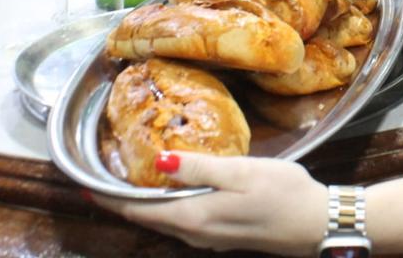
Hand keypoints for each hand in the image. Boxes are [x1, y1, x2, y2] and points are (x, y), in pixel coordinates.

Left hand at [90, 152, 326, 255]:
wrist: (318, 224)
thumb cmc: (283, 194)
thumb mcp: (240, 173)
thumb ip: (199, 168)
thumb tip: (158, 163)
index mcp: (194, 217)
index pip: (138, 209)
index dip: (109, 198)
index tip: (85, 184)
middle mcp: (195, 233)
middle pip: (146, 217)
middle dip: (120, 201)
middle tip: (98, 179)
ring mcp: (209, 237)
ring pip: (163, 220)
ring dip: (142, 204)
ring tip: (124, 182)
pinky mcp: (223, 234)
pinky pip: (181, 221)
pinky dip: (165, 206)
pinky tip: (168, 191)